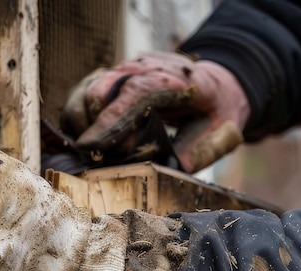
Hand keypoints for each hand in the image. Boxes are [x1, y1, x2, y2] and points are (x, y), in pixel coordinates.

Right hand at [61, 51, 249, 172]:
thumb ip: (191, 154)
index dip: (110, 121)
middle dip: (92, 128)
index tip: (90, 147)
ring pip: (87, 89)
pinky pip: (86, 91)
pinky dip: (80, 114)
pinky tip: (89, 136)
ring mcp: (128, 68)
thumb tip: (159, 172)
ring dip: (81, 122)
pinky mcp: (117, 76)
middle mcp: (146, 67)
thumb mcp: (216, 136)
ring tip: (90, 149)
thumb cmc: (216, 112)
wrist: (220, 83)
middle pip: (101, 89)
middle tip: (99, 157)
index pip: (135, 93)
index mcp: (175, 79)